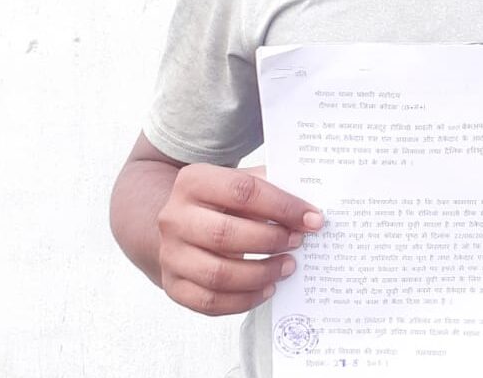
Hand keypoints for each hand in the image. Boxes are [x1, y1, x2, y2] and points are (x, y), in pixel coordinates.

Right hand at [156, 164, 322, 315]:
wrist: (180, 223)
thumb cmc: (220, 202)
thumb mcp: (239, 182)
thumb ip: (271, 188)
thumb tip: (309, 212)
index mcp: (193, 182)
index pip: (243, 191)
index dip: (282, 206)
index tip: (312, 219)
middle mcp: (175, 218)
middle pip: (225, 234)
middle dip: (270, 240)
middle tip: (297, 242)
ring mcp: (171, 254)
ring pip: (218, 274)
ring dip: (261, 274)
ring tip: (287, 266)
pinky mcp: (174, 285)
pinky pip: (210, 301)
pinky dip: (244, 300)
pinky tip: (267, 288)